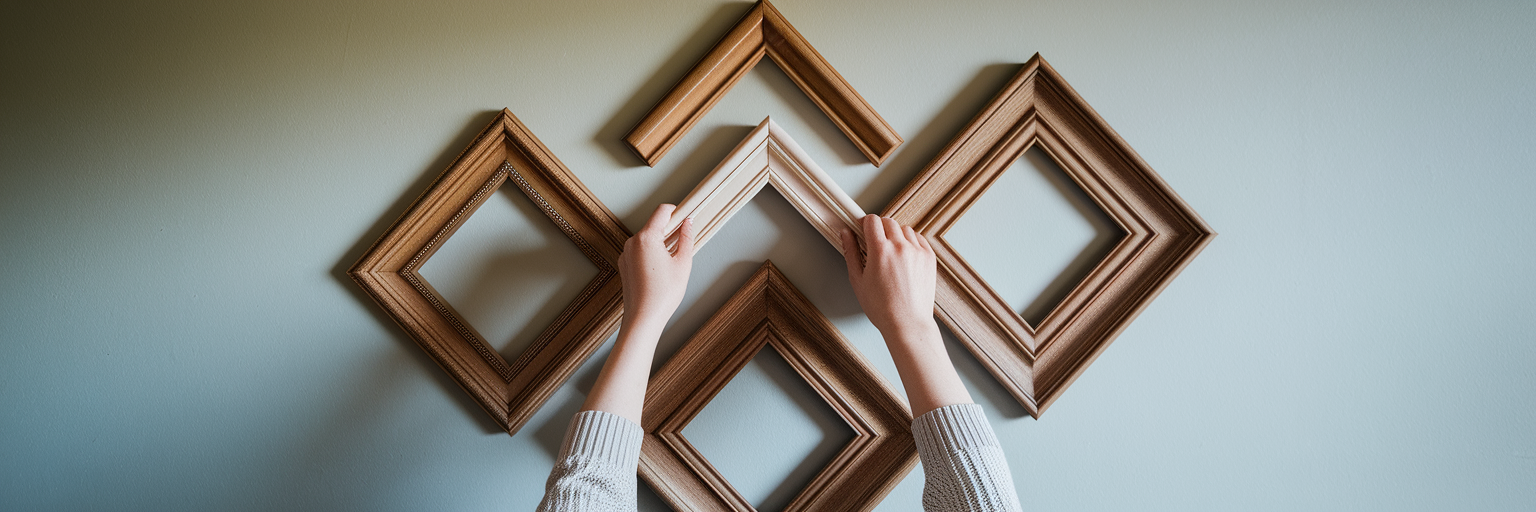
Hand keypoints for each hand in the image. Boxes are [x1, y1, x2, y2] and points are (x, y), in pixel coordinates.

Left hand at [618, 204, 694, 331]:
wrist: (643, 317)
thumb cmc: (663, 294)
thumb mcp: (683, 263)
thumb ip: (686, 238)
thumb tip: (688, 224)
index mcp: (646, 238)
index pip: (662, 211)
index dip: (676, 211)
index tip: (685, 215)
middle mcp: (632, 243)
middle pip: (653, 225)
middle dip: (669, 229)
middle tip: (684, 238)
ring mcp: (626, 254)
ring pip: (646, 238)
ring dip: (660, 242)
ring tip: (674, 258)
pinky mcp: (624, 264)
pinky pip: (639, 251)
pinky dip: (651, 253)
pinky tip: (661, 268)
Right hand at [839, 214, 937, 337]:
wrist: (907, 323)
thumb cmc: (881, 307)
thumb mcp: (858, 280)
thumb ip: (851, 252)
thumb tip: (846, 234)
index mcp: (880, 251)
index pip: (872, 221)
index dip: (865, 223)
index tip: (863, 229)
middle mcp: (900, 247)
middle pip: (888, 222)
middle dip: (879, 228)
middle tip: (875, 242)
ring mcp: (917, 251)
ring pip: (904, 229)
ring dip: (896, 234)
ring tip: (891, 251)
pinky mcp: (929, 258)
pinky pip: (919, 238)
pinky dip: (911, 241)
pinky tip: (904, 255)